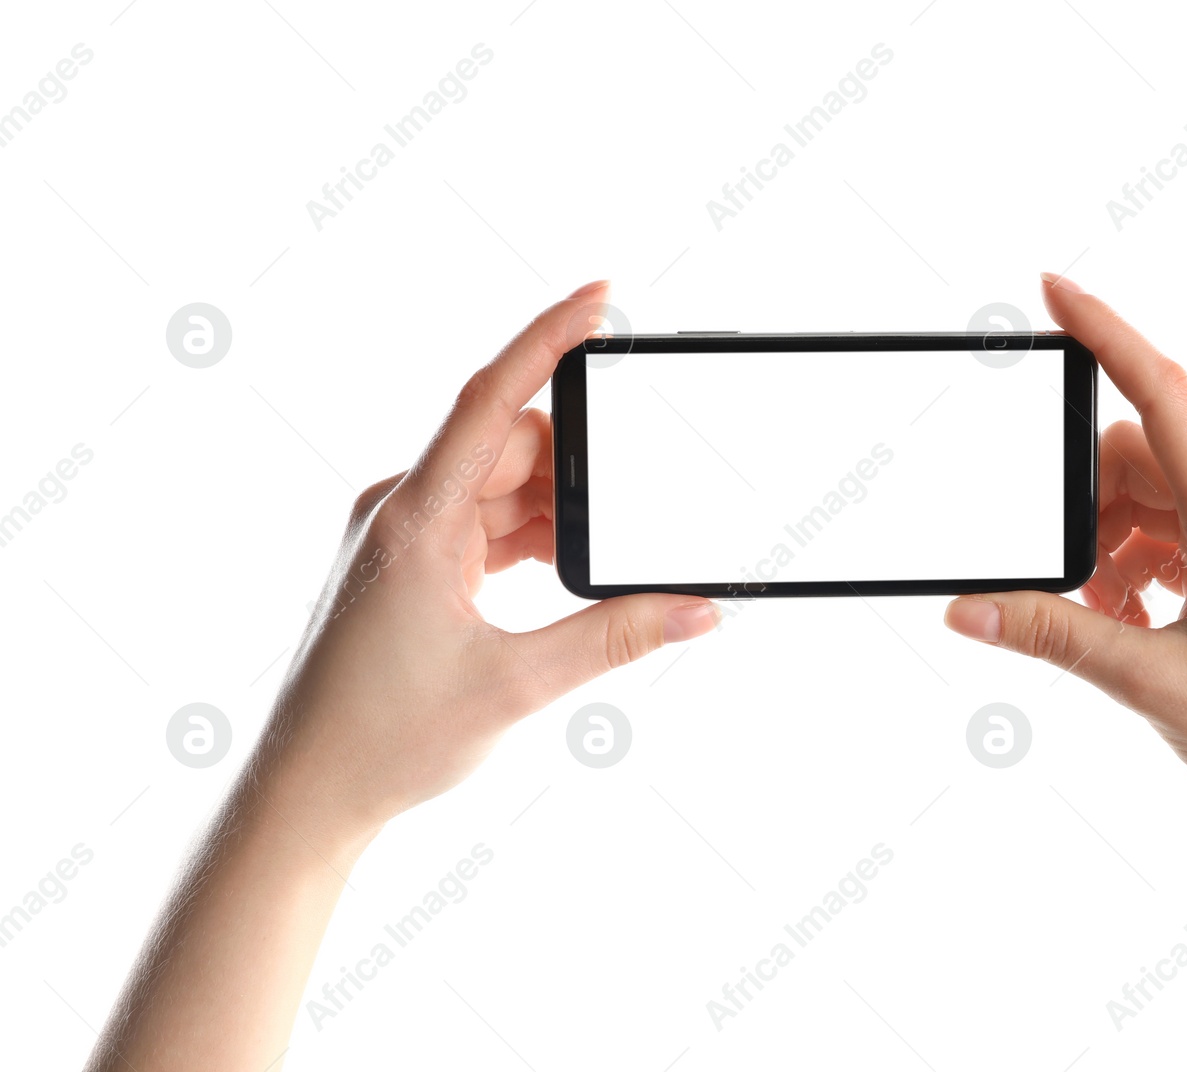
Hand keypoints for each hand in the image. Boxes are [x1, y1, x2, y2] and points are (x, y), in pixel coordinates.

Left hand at [252, 280, 719, 848]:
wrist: (308, 791)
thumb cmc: (386, 737)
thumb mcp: (518, 685)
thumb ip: (615, 638)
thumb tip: (698, 610)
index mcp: (415, 517)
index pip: (491, 398)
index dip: (547, 339)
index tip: (600, 298)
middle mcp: (403, 508)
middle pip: (511, 447)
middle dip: (578, 476)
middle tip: (629, 522)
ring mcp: (404, 534)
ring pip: (502, 488)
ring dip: (556, 517)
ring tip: (594, 574)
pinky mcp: (410, 562)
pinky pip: (486, 523)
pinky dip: (531, 541)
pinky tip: (563, 578)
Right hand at [945, 274, 1186, 835]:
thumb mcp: (1146, 683)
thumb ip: (1052, 634)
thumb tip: (967, 608)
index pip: (1162, 396)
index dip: (1106, 331)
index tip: (1052, 289)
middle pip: (1139, 458)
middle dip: (1085, 508)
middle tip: (1070, 586)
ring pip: (1157, 496)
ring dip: (1111, 545)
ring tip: (1107, 620)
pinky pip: (1183, 529)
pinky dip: (1141, 562)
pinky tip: (1135, 621)